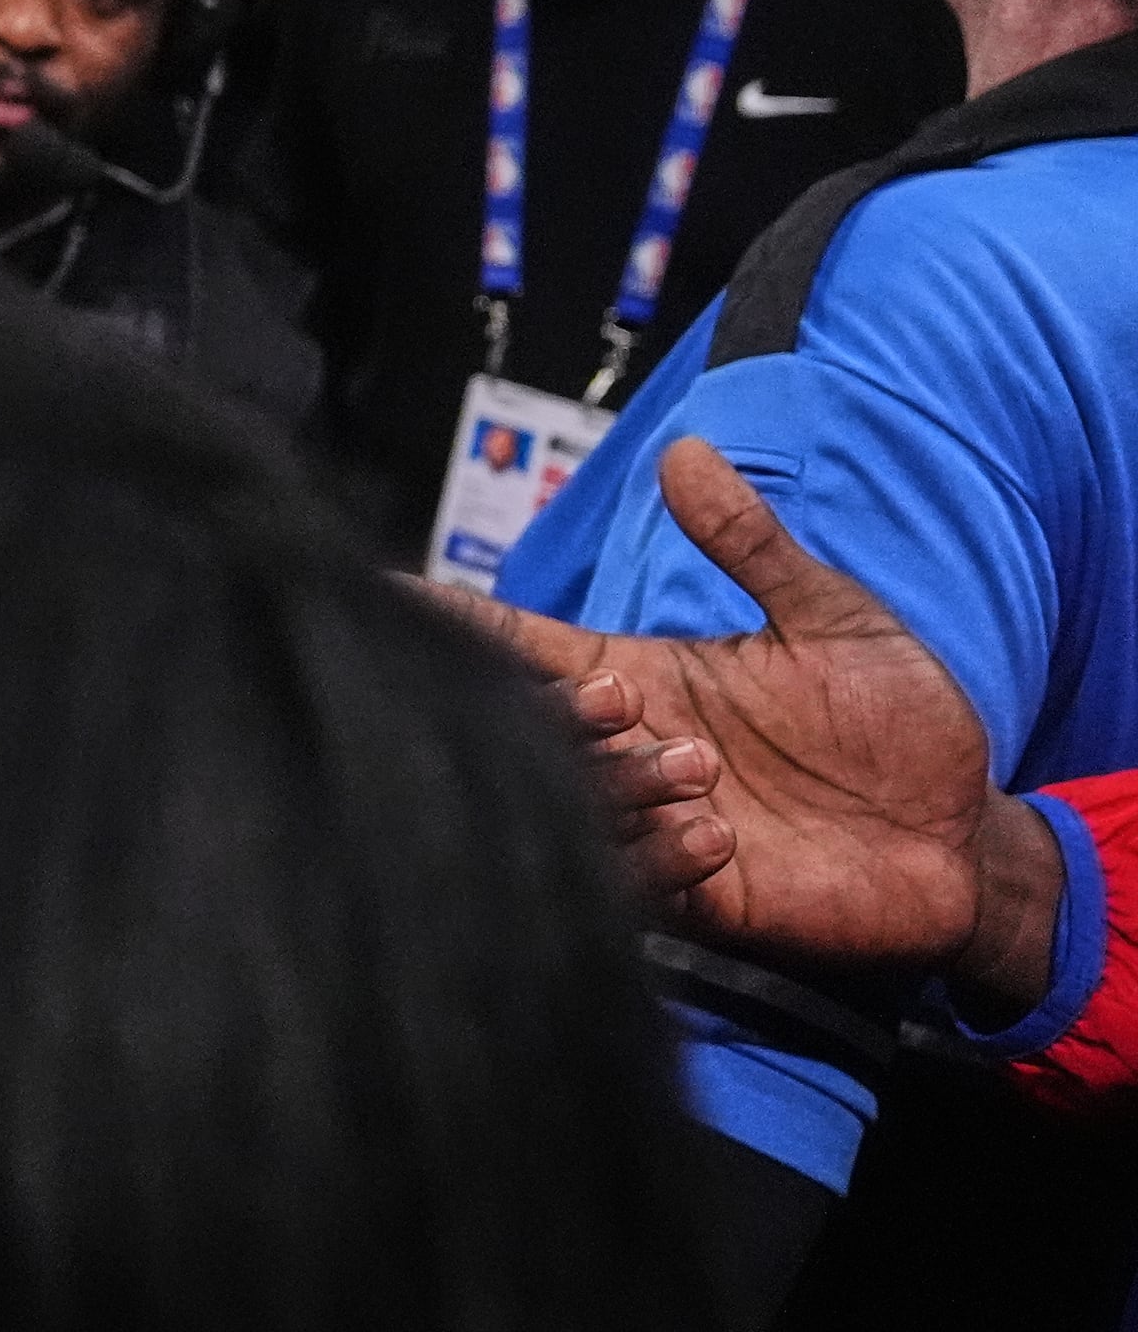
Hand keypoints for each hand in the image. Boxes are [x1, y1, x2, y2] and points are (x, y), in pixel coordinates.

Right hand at [432, 438, 1055, 1009]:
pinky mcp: (696, 893)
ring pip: (573, 805)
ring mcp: (657, 821)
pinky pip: (633, 882)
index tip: (380, 593)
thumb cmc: (900, 723)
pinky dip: (660, 856)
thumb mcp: (833, 617)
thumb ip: (751, 543)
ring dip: (622, 787)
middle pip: (531, 726)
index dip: (454, 623)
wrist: (965, 836)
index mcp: (644, 675)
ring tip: (698, 772)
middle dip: (556, 713)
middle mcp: (634, 747)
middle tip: (620, 703)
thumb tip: (684, 452)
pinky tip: (717, 837)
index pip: (520, 646)